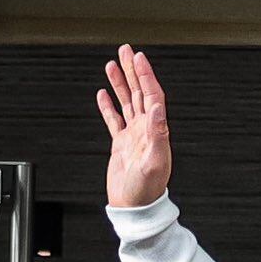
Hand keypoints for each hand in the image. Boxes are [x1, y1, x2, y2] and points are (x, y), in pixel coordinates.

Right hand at [97, 45, 172, 209]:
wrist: (135, 210)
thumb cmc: (147, 191)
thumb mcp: (154, 162)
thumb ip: (157, 133)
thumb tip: (157, 107)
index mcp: (155, 132)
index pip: (152, 96)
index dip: (146, 76)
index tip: (139, 57)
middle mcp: (145, 131)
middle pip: (140, 94)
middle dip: (133, 71)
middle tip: (126, 51)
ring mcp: (133, 137)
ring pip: (126, 103)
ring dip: (120, 84)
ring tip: (112, 65)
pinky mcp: (121, 146)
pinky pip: (114, 121)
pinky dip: (108, 107)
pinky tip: (103, 95)